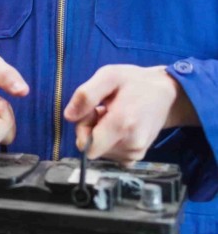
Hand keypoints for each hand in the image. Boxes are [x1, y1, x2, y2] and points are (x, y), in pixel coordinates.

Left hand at [64, 65, 198, 163]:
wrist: (165, 94)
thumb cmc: (135, 83)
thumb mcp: (109, 75)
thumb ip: (86, 94)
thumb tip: (69, 116)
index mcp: (122, 124)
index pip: (85, 144)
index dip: (84, 128)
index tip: (94, 111)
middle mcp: (131, 144)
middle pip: (91, 149)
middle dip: (91, 131)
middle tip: (105, 111)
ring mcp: (134, 154)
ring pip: (99, 152)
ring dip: (100, 136)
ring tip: (115, 117)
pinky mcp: (135, 158)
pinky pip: (110, 156)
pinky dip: (109, 144)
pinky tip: (119, 129)